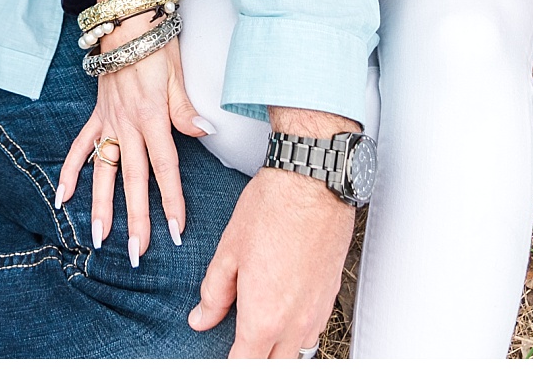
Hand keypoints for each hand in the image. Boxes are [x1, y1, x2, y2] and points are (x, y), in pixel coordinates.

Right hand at [57, 27, 208, 263]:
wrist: (126, 21)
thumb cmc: (156, 46)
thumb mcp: (177, 76)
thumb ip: (185, 111)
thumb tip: (205, 133)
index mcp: (151, 117)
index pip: (164, 168)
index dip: (171, 201)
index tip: (176, 230)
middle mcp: (127, 124)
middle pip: (133, 180)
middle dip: (136, 219)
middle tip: (136, 251)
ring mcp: (108, 121)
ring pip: (103, 171)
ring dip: (100, 206)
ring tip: (98, 238)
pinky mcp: (96, 115)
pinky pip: (80, 147)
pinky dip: (68, 172)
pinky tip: (61, 199)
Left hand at [190, 108, 357, 356]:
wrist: (313, 181)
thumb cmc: (273, 207)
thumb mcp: (228, 251)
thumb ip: (213, 293)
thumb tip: (202, 317)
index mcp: (265, 316)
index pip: (244, 365)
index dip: (226, 365)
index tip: (217, 358)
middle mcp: (296, 321)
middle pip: (273, 366)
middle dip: (253, 360)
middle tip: (237, 345)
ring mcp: (317, 310)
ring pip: (297, 352)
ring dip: (277, 350)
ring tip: (259, 330)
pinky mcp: (330, 295)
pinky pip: (312, 331)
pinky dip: (295, 332)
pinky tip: (282, 311)